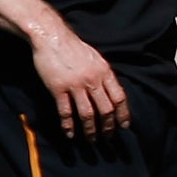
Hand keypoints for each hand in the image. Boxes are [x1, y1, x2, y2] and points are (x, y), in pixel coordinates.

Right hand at [29, 22, 128, 137]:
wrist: (52, 37)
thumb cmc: (74, 48)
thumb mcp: (96, 59)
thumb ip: (104, 75)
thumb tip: (112, 93)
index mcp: (104, 72)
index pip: (119, 97)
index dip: (123, 114)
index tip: (124, 126)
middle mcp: (93, 79)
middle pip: (105, 109)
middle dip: (108, 126)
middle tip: (107, 137)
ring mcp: (75, 84)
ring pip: (87, 113)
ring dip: (90, 130)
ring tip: (91, 140)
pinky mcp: (58, 88)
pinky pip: (65, 111)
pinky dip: (68, 125)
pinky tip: (70, 134)